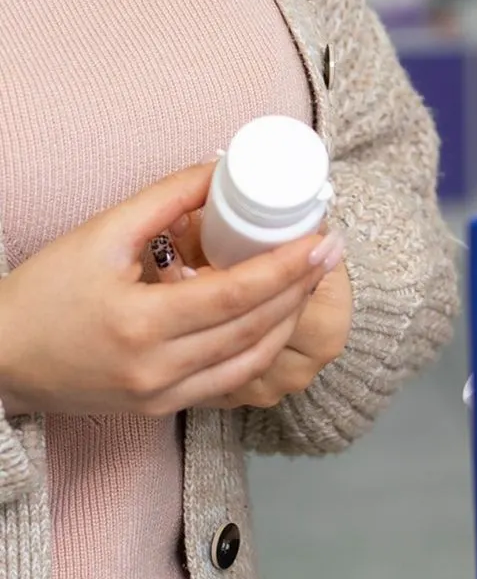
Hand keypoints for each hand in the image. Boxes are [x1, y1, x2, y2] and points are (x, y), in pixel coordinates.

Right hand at [0, 164, 336, 419]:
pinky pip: (227, 382)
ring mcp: (160, 397)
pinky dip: (259, 349)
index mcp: (141, 325)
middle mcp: (157, 370)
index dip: (286, 267)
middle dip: (300, 288)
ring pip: (248, 361)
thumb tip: (221, 169)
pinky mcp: (159, 409)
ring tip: (313, 279)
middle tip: (331, 249)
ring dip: (288, 320)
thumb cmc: (43, 293)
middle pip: (252, 329)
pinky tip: (278, 318)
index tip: (321, 237)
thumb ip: (165, 199)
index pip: (236, 295)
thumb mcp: (102, 234)